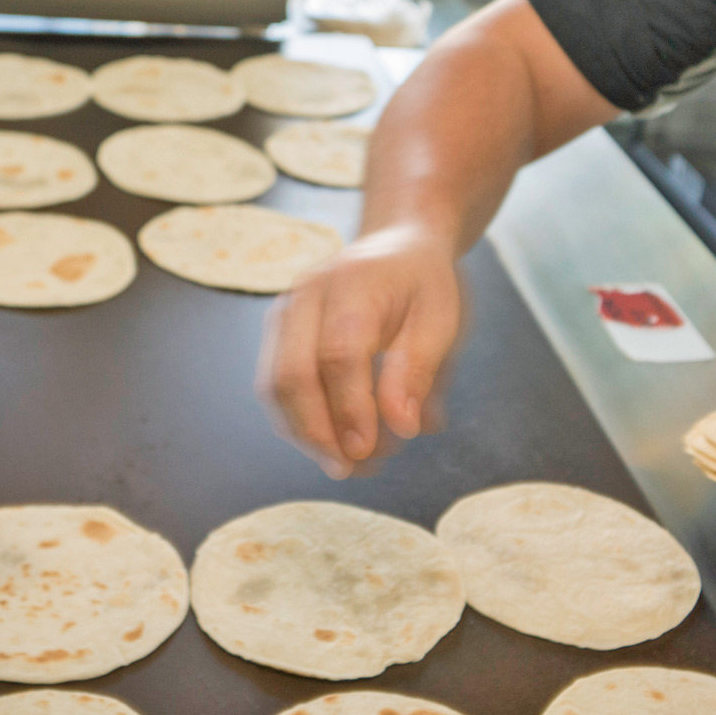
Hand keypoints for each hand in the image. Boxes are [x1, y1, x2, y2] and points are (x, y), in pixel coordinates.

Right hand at [256, 226, 464, 477]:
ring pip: (274, 385)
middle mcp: (307, 294)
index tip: (366, 451)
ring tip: (347, 465)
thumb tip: (402, 427)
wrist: (397, 245)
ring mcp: (285, 312)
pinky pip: (274, 385)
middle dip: (317, 432)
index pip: (339, 353)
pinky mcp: (278, 332)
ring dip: (305, 434)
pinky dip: (299, 421)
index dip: (349, 408)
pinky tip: (332, 442)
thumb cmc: (423, 284)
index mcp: (353, 282)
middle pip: (292, 373)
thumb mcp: (441, 319)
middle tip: (351, 469)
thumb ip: (420, 369)